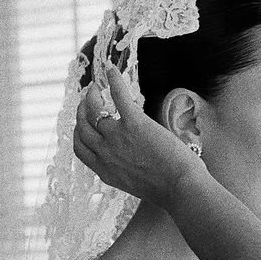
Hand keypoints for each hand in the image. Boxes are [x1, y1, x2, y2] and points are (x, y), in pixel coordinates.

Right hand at [73, 64, 204, 205]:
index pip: (80, 148)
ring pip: (93, 110)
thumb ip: (126, 170)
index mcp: (104, 170)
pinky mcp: (134, 123)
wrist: (181, 189)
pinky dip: (113, 80)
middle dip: (81, 111)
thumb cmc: (168, 190)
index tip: (83, 122)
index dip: (79, 132)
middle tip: (88, 100)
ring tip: (95, 88)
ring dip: (91, 96)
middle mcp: (105, 153)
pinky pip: (118, 96)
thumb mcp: (136, 184)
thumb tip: (133, 160)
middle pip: (82, 126)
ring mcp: (116, 137)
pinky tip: (110, 69)